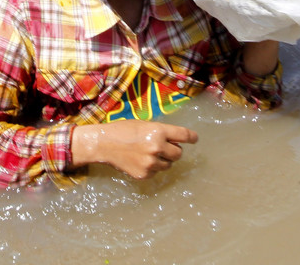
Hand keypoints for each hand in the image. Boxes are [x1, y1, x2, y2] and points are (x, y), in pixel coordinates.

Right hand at [71, 120, 197, 179]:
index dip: (192, 137)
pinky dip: (152, 167)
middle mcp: (157, 147)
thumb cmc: (123, 130)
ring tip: (149, 153)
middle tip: (163, 147)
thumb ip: (161, 132)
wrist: (104, 144)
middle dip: (174, 150)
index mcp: (158, 131)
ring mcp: (151, 163)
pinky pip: (156, 172)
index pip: (184, 135)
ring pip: (169, 165)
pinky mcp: (144, 174)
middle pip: (179, 153)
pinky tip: (140, 160)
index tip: (195, 139)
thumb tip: (177, 141)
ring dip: (163, 159)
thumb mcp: (144, 125)